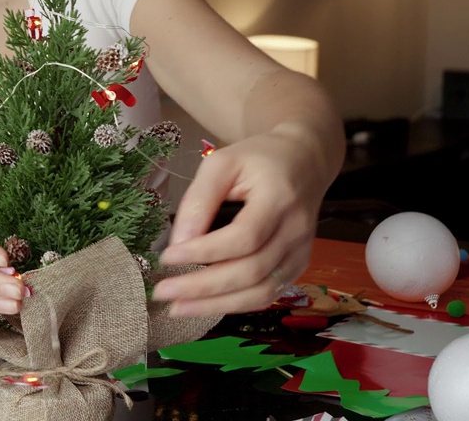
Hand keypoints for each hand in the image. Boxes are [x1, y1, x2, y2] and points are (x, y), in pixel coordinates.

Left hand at [151, 128, 329, 316]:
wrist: (305, 161)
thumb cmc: (258, 159)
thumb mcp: (222, 164)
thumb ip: (199, 201)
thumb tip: (177, 244)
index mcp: (279, 199)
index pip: (243, 237)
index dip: (204, 252)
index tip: (166, 257)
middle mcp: (296, 231)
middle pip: (251, 271)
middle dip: (203, 287)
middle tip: (162, 292)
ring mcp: (301, 252)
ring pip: (261, 292)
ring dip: (217, 305)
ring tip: (178, 308)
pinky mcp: (298, 265)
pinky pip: (267, 294)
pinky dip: (235, 304)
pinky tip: (206, 305)